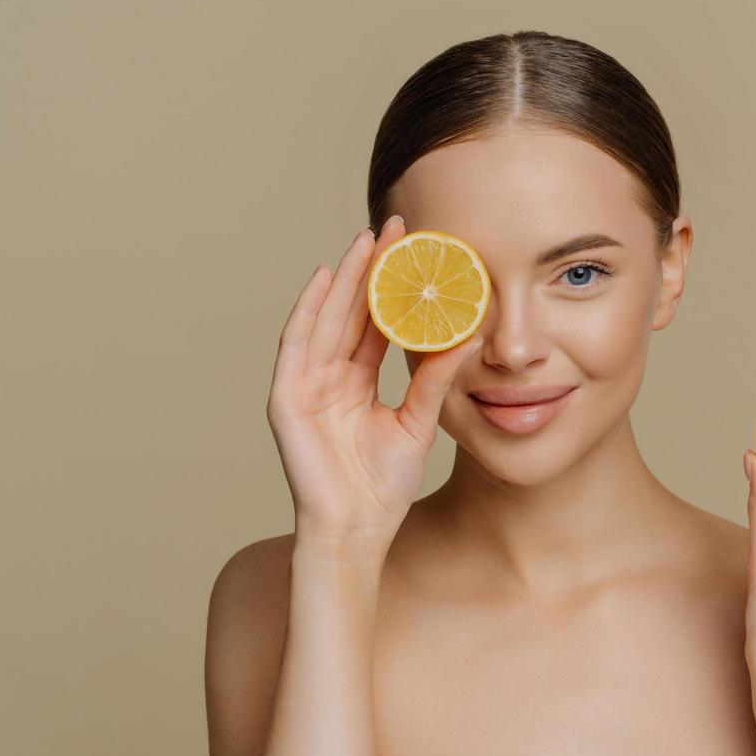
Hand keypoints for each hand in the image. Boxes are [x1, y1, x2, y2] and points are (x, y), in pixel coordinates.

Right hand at [266, 214, 483, 547]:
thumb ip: (435, 379)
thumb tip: (468, 336)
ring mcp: (304, 384)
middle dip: (371, 268)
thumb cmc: (383, 485)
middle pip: (351, 311)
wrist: (356, 530)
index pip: (376, 322)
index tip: (417, 250)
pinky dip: (309, 310)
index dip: (394, 287)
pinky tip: (326, 280)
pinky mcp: (286, 398)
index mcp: (357, 380)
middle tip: (394, 226)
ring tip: (366, 240)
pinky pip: (296, 345)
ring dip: (344, 278)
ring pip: (326, 318)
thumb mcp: (419, 421)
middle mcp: (329, 375)